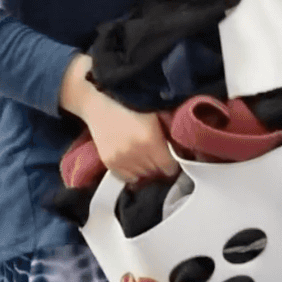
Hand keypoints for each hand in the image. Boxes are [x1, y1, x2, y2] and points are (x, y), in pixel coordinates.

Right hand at [60, 55, 179, 184]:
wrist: (99, 104)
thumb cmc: (131, 104)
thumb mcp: (156, 114)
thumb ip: (169, 132)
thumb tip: (182, 149)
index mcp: (150, 140)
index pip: (169, 167)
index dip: (173, 163)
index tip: (172, 158)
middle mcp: (136, 153)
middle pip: (156, 173)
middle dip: (159, 165)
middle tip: (158, 154)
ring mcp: (120, 159)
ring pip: (142, 176)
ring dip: (146, 169)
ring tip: (144, 156)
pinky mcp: (109, 162)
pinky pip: (127, 178)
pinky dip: (132, 172)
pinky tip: (133, 160)